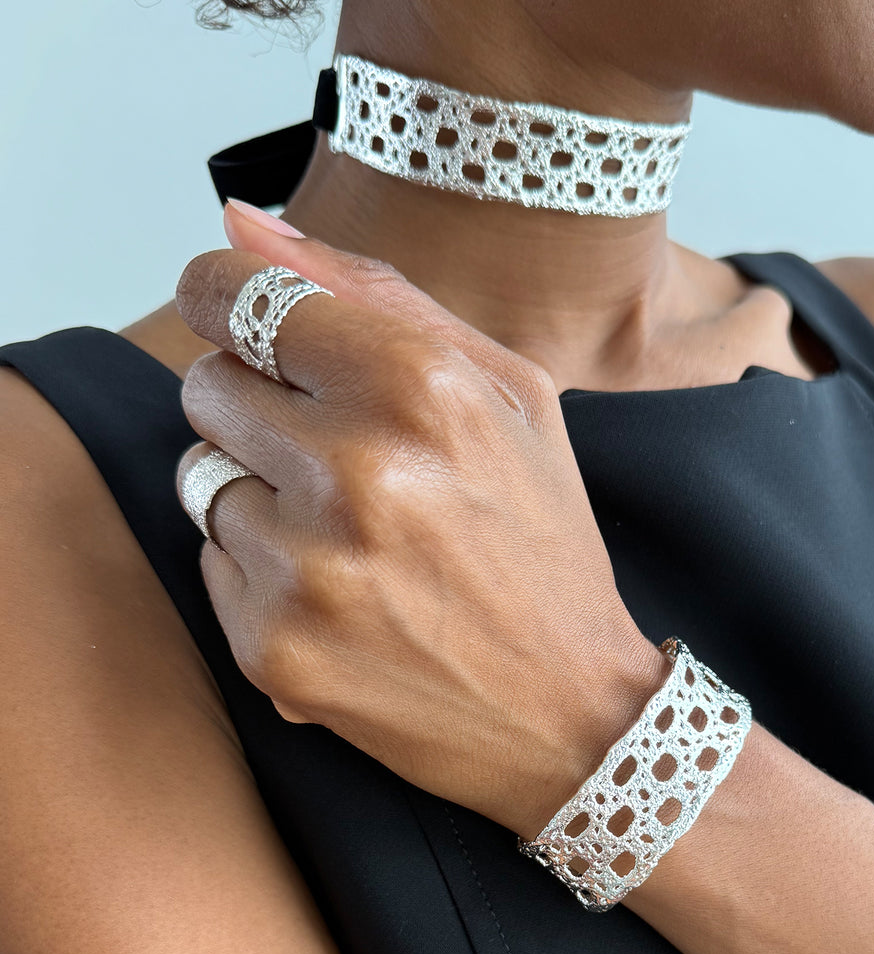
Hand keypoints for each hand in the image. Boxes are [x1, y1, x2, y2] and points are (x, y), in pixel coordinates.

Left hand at [173, 204, 668, 838]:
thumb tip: (242, 222)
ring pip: (203, 480)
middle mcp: (358, 473)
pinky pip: (211, 564)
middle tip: (346, 461)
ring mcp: (309, 568)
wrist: (571, 712)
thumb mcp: (509, 396)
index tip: (245, 322)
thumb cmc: (542, 543)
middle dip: (262, 410)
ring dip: (265, 498)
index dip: (228, 300)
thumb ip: (377, 293)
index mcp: (421, 390)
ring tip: (359, 542)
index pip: (239, 296)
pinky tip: (345, 597)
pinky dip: (265, 573)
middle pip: (208, 386)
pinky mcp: (273, 648)